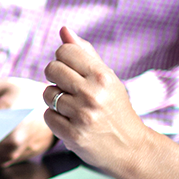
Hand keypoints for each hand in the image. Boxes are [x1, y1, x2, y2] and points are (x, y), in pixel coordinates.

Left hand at [42, 26, 160, 177]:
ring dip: (55, 99)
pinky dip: (55, 118)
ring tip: (74, 107)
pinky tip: (71, 122)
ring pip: (47, 93)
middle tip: (71, 89)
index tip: (73, 70)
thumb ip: (85, 53)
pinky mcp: (73, 135)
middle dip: (56, 77)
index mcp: (102, 76)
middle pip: (51, 68)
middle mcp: (92, 94)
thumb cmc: (116, 108)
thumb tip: (64, 29)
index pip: (64, 51)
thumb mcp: (107, 78)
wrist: (132, 148)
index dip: (64, 59)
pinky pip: (47, 115)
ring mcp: (82, 116)